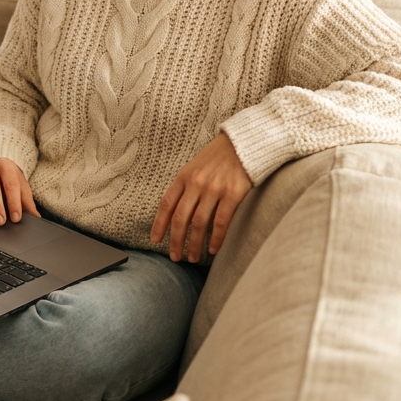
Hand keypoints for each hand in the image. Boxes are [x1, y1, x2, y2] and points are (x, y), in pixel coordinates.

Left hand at [150, 133, 251, 261]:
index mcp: (184, 176)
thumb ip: (186, 186)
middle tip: (175, 257)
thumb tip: (175, 211)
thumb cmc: (219, 157)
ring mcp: (214, 188)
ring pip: (199, 223)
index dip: (159, 224)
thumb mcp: (195, 166)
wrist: (244, 143)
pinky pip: (220, 222)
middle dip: (176, 241)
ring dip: (194, 244)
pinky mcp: (232, 194)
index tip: (155, 240)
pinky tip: (213, 250)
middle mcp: (196, 183)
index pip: (166, 204)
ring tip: (193, 257)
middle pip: (180, 218)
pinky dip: (216, 239)